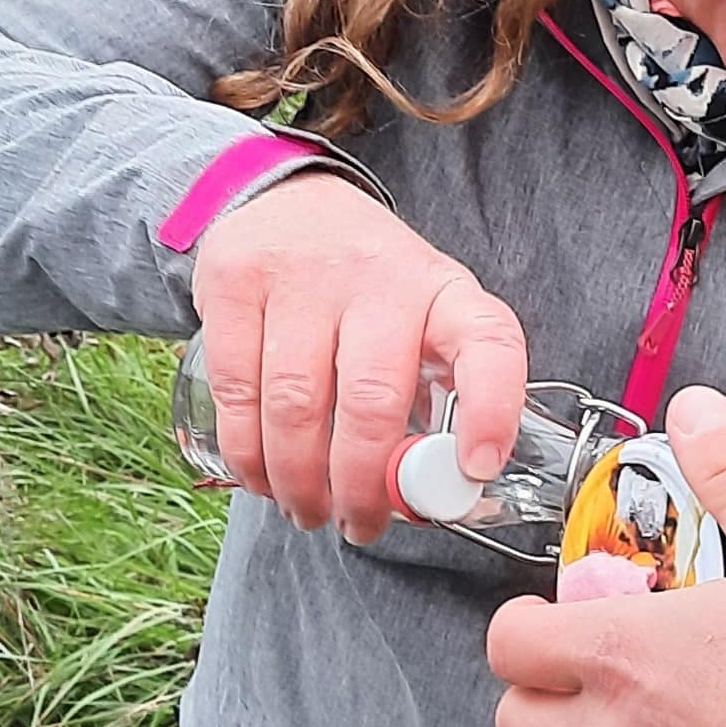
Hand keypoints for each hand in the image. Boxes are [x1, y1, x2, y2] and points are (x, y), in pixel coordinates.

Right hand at [191, 172, 526, 539]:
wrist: (288, 201)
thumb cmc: (371, 286)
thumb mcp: (425, 315)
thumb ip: (439, 389)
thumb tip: (437, 492)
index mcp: (443, 291)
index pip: (487, 342)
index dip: (491, 409)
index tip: (477, 470)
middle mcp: (378, 276)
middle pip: (371, 400)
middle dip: (362, 485)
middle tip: (359, 525)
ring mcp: (300, 276)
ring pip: (295, 405)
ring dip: (299, 481)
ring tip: (307, 512)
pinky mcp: (234, 283)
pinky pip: (237, 390)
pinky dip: (248, 452)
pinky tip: (260, 477)